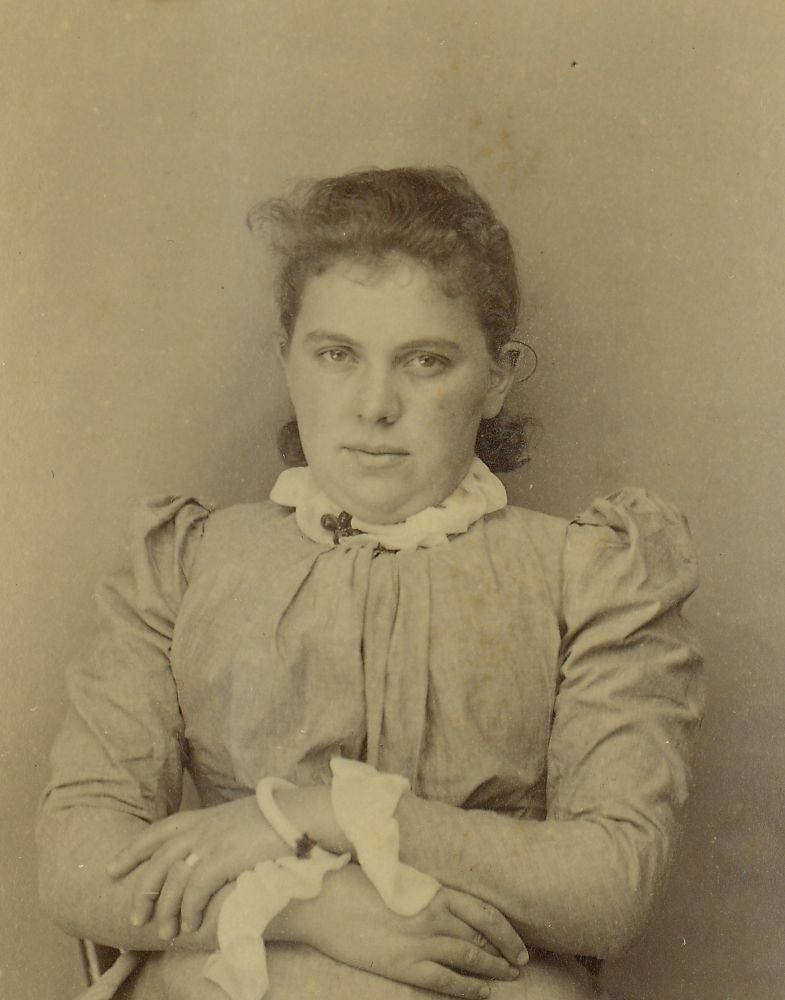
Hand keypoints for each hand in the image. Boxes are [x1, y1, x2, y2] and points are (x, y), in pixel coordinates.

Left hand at [106, 797, 285, 939]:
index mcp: (202, 816)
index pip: (157, 832)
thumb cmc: (275, 818)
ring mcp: (210, 843)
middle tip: (135, 918)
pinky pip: (195, 892)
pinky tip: (190, 926)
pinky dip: (189, 911)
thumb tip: (208, 850)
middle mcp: (201, 828)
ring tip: (165, 933)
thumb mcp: (237, 818)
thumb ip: (217, 831)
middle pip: (157, 862)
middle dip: (142, 892)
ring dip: (166, 911)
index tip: (111, 869)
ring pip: (173, 882)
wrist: (297, 814)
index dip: (132, 851)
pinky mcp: (222, 860)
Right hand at [290, 864, 527, 998]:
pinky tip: (482, 993)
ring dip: (494, 970)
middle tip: (521, 963)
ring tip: (510, 978)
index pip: (483, 912)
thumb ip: (426, 892)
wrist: (324, 899)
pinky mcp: (403, 964)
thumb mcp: (399, 879)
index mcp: (433, 892)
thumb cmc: (358, 882)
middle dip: (505, 952)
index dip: (505, 930)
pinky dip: (468, 988)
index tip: (518, 942)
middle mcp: (433, 916)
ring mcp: (419, 942)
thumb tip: (446, 901)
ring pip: (470, 958)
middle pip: (482, 936)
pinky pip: (445, 980)